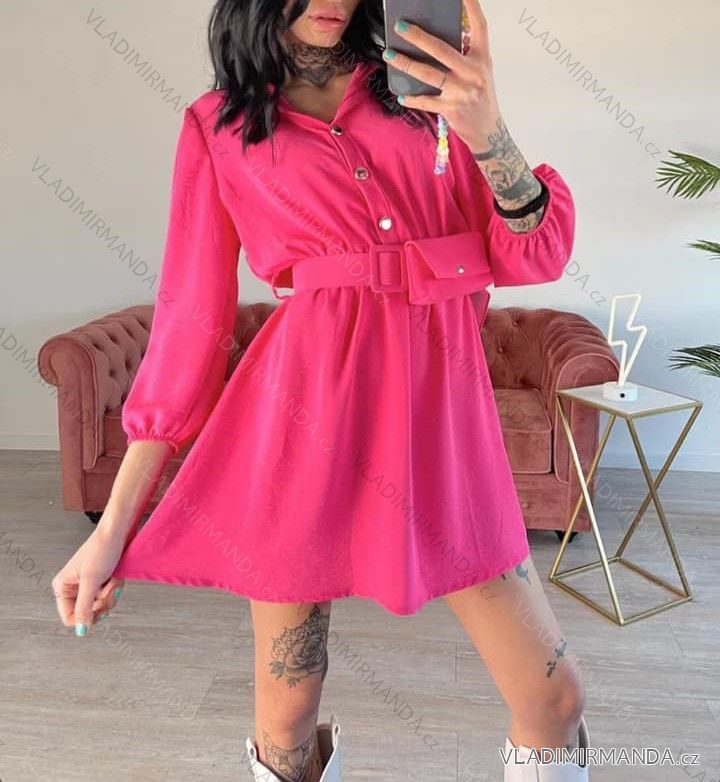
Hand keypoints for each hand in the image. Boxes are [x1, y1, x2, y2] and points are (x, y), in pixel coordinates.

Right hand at [51, 524, 128, 636]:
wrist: (118, 532)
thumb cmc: (102, 550)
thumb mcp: (92, 581)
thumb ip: (84, 607)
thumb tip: (81, 631)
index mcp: (62, 587)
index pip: (70, 618)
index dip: (87, 616)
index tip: (100, 605)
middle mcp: (72, 588)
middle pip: (88, 613)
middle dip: (102, 601)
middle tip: (109, 587)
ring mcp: (87, 585)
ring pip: (100, 605)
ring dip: (110, 593)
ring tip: (113, 578)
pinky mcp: (100, 581)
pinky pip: (108, 595)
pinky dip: (114, 587)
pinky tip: (116, 576)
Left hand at [382, 0, 501, 151]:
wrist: (489, 132)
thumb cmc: (480, 97)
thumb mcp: (480, 72)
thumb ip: (465, 55)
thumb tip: (436, 41)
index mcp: (482, 58)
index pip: (479, 27)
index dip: (471, 7)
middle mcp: (473, 72)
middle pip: (441, 49)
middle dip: (418, 37)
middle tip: (400, 26)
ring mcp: (461, 91)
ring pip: (428, 74)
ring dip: (406, 64)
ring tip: (389, 55)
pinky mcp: (451, 109)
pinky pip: (426, 101)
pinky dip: (412, 99)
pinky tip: (401, 95)